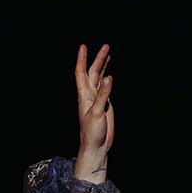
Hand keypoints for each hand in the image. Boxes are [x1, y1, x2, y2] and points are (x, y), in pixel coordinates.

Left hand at [73, 43, 114, 180]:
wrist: (97, 146)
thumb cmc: (92, 132)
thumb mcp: (97, 112)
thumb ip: (103, 95)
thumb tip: (109, 77)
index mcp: (84, 95)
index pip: (81, 73)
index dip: (82, 60)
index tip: (84, 47)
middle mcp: (90, 95)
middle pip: (93, 73)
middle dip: (98, 59)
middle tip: (106, 46)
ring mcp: (98, 99)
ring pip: (100, 79)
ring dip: (103, 66)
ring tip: (108, 54)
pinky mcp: (105, 105)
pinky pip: (106, 88)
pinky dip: (108, 79)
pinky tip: (109, 73)